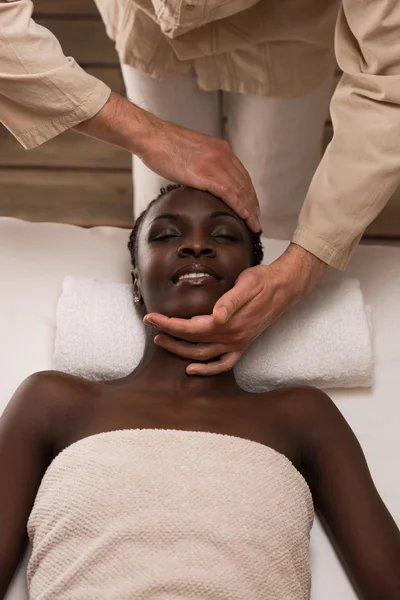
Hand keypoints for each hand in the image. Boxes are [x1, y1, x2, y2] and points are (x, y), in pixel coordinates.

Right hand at [75, 92, 259, 231]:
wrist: (152, 137)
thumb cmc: (164, 146)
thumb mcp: (191, 153)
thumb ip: (202, 165)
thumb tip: (202, 182)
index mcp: (221, 149)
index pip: (242, 175)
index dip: (249, 194)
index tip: (252, 208)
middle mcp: (223, 155)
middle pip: (246, 184)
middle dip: (253, 205)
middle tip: (257, 221)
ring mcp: (216, 164)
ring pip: (241, 190)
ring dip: (250, 210)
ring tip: (253, 225)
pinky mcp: (206, 174)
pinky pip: (230, 193)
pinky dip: (240, 207)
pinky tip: (244, 217)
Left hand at [143, 244, 326, 374]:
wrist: (284, 287)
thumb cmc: (263, 281)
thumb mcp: (246, 284)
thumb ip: (230, 301)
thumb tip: (216, 316)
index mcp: (229, 323)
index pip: (190, 328)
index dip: (168, 324)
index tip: (151, 317)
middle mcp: (232, 338)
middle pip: (192, 344)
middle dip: (168, 336)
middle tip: (151, 326)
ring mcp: (238, 344)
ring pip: (203, 356)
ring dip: (180, 351)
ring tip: (162, 341)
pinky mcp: (243, 345)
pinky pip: (223, 364)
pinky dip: (207, 369)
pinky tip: (192, 367)